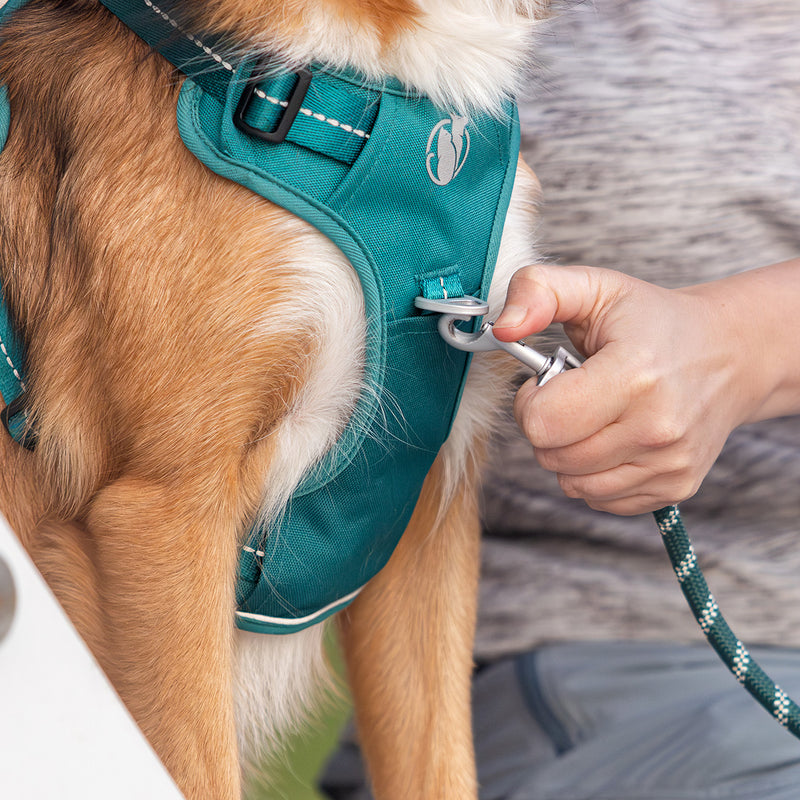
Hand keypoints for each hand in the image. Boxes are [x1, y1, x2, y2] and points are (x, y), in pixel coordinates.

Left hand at [493, 264, 769, 514]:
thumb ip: (538, 291)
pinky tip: (613, 439)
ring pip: (572, 484)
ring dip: (567, 453)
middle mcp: (658, 426)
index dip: (529, 402)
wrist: (728, 354)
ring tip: (595, 416)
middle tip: (573, 396)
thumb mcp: (596, 287)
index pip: (543, 422)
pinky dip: (593, 474)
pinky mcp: (677, 486)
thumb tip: (503, 328)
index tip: (548, 381)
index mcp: (635, 374)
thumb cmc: (652, 322)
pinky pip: (600, 499)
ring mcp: (670, 462)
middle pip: (552, 456)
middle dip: (546, 426)